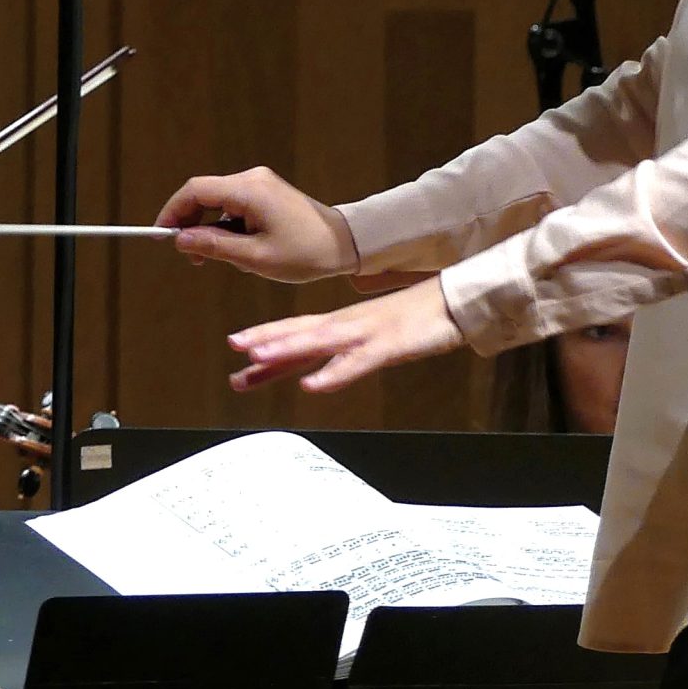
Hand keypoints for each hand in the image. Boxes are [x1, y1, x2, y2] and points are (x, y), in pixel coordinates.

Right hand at [157, 167, 358, 283]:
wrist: (345, 244)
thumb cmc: (305, 253)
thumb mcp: (254, 258)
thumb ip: (213, 246)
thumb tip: (180, 239)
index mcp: (248, 191)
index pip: (195, 191)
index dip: (172, 212)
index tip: (161, 236)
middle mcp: (252, 179)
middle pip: (204, 194)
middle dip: (191, 224)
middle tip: (193, 259)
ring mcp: (261, 183)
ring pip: (218, 202)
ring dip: (212, 229)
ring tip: (227, 260)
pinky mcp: (267, 192)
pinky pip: (234, 205)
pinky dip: (228, 226)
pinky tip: (243, 250)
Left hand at [228, 276, 464, 393]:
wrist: (455, 302)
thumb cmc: (416, 320)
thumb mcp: (374, 338)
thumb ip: (344, 354)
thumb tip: (316, 373)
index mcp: (343, 324)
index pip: (297, 330)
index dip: (266, 336)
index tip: (235, 345)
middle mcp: (347, 325)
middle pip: (300, 332)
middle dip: (265, 339)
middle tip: (232, 346)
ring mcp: (366, 334)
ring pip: (319, 342)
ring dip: (287, 350)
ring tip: (257, 357)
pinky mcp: (388, 346)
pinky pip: (356, 363)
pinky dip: (333, 374)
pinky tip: (312, 386)